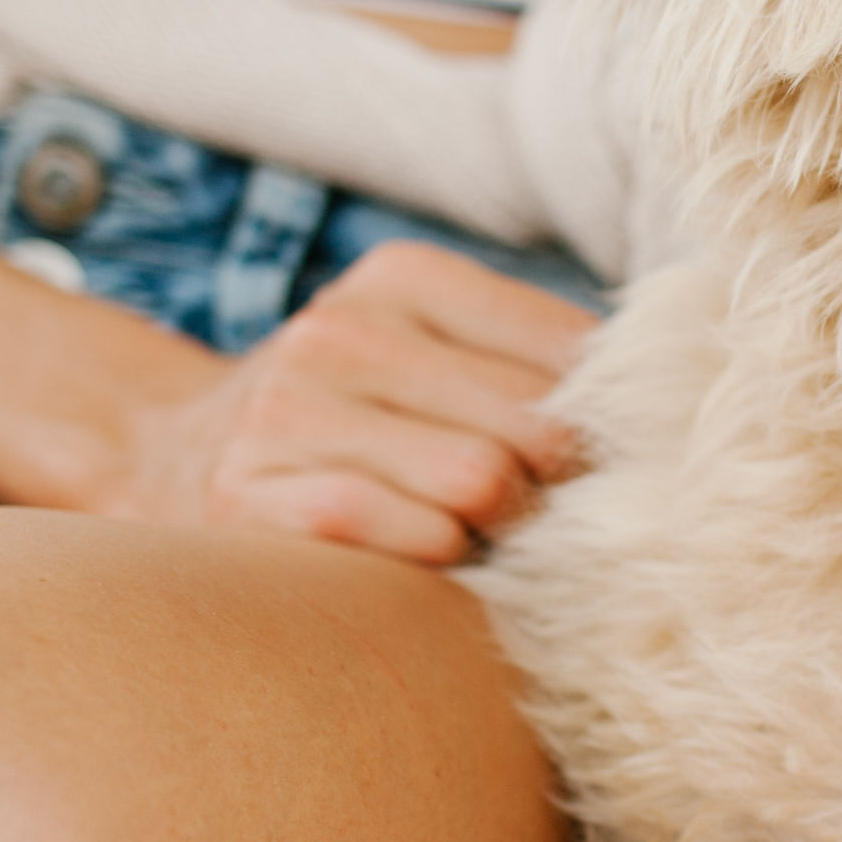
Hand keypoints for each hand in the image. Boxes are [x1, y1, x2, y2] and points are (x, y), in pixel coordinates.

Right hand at [103, 241, 595, 564]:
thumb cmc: (342, 421)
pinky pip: (414, 536)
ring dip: (502, 532)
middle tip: (547, 520)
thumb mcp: (425, 354)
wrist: (161, 461)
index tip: (610, 466)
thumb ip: (531, 365)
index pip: (571, 348)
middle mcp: (343, 330)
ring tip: (479, 539)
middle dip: (560, 488)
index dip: (610, 424)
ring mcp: (290, 412)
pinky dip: (439, 562)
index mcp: (403, 279)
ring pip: (484, 481)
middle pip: (539, 423)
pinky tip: (421, 560)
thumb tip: (680, 401)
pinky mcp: (257, 497)